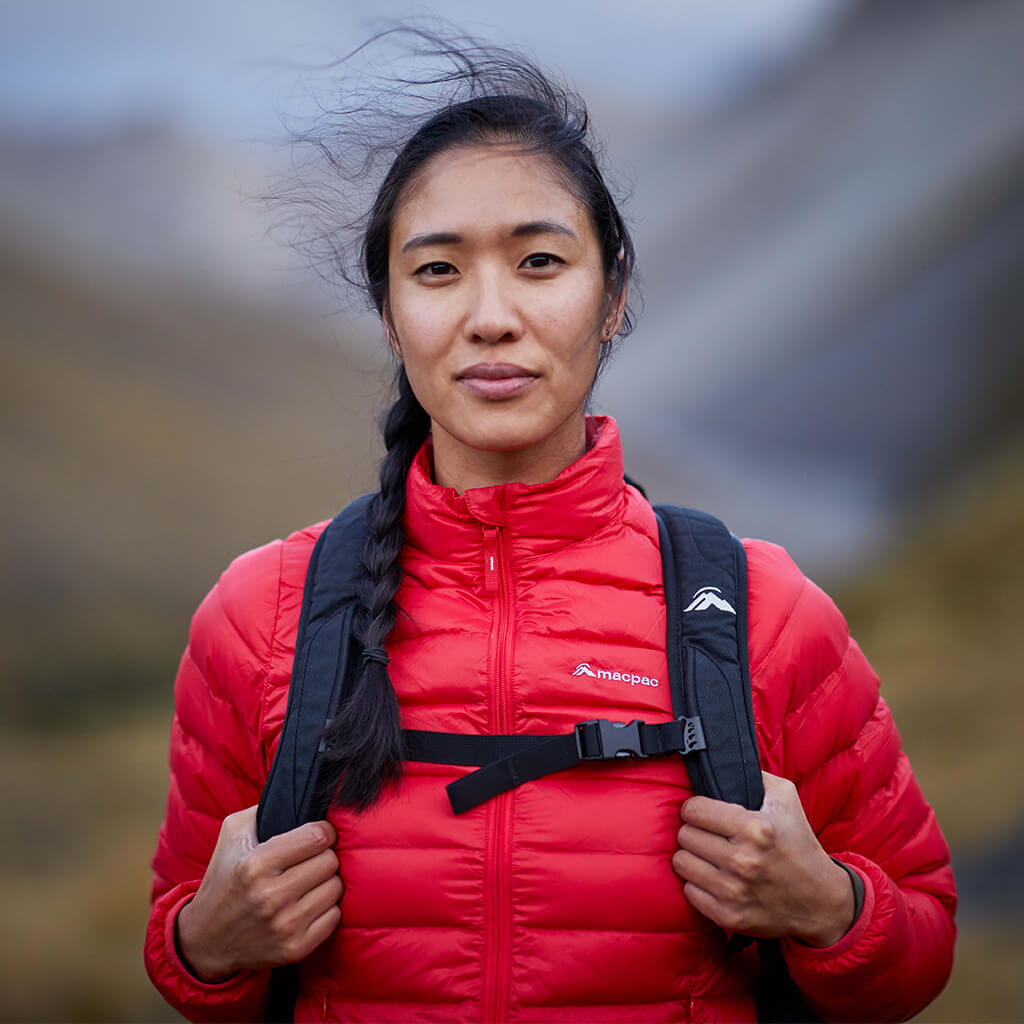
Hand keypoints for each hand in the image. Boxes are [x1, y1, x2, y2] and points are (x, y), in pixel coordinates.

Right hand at [175, 806, 342, 981]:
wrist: (205, 940)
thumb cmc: (223, 879)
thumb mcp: (232, 835)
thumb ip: (263, 809)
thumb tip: (299, 795)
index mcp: (255, 865)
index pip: (317, 837)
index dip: (324, 832)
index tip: (319, 835)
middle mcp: (270, 896)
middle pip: (330, 861)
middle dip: (324, 856)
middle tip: (310, 861)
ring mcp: (284, 925)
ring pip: (335, 888)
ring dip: (326, 882)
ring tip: (308, 882)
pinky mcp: (295, 949)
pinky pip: (334, 917)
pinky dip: (326, 908)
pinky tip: (309, 904)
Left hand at [672, 772, 853, 946]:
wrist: (821, 901)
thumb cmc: (799, 844)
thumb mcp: (786, 798)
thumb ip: (755, 775)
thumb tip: (723, 760)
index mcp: (756, 828)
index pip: (694, 810)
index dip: (695, 808)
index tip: (703, 813)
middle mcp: (743, 860)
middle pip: (685, 835)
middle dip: (693, 832)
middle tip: (708, 835)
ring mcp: (735, 891)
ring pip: (682, 862)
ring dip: (692, 857)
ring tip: (708, 855)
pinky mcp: (729, 916)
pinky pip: (689, 891)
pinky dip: (697, 884)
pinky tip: (713, 878)